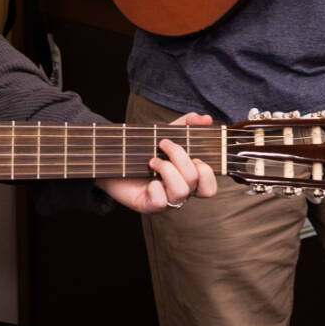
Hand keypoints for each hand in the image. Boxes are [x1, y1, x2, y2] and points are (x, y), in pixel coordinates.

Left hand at [100, 113, 219, 211]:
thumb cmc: (145, 149)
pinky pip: (160, 201)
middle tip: (163, 144)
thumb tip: (207, 118)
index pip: (209, 188)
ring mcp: (165, 201)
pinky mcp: (148, 206)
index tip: (192, 155)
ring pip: (180, 191)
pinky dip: (155, 187)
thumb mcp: (167, 132)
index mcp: (188, 180)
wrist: (114, 159)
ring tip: (152, 160)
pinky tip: (147, 180)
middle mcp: (180, 193)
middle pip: (194, 181)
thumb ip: (187, 124)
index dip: (206, 172)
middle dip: (179, 157)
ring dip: (166, 169)